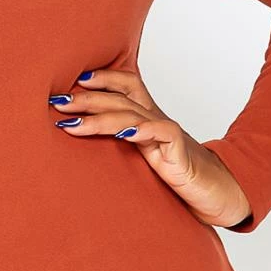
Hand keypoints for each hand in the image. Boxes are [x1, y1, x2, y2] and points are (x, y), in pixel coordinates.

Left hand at [49, 68, 251, 229]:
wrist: (213, 193)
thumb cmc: (173, 175)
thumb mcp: (139, 157)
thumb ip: (116, 145)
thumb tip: (77, 139)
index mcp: (146, 117)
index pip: (125, 84)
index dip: (102, 77)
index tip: (71, 80)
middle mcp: (154, 120)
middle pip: (120, 98)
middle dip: (86, 98)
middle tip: (57, 102)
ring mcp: (166, 134)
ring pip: (132, 115)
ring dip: (99, 117)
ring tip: (73, 123)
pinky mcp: (178, 151)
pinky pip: (162, 133)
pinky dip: (142, 131)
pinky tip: (124, 134)